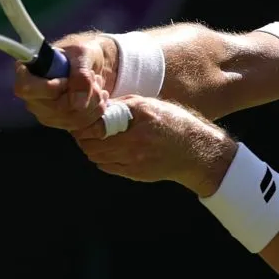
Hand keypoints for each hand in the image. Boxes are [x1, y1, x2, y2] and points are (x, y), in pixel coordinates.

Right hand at [14, 33, 117, 131]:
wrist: (91, 63)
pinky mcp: (60, 123)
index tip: (67, 79)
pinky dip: (96, 113)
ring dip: (93, 103)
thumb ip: (80, 74)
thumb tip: (78, 103)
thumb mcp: (82, 54)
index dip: (50, 88)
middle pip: (56, 109)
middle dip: (83, 95)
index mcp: (27, 73)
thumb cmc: (80, 53)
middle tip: (93, 78)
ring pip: (71, 120)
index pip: (27, 89)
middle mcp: (32, 98)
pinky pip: (81, 127)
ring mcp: (45, 113)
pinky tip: (99, 99)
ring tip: (98, 85)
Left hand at [72, 95, 237, 196]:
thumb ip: (123, 104)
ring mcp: (135, 160)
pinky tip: (108, 149)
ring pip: (96, 156)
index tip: (84, 116)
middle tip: (84, 128)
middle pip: (92, 142)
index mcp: (140, 118)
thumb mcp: (150, 105)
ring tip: (95, 138)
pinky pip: (107, 166)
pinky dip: (101, 158)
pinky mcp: (135, 173)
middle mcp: (136, 141)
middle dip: (84, 135)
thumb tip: (98, 104)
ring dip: (91, 147)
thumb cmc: (173, 123)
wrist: (195, 151)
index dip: (86, 120)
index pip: (99, 122)